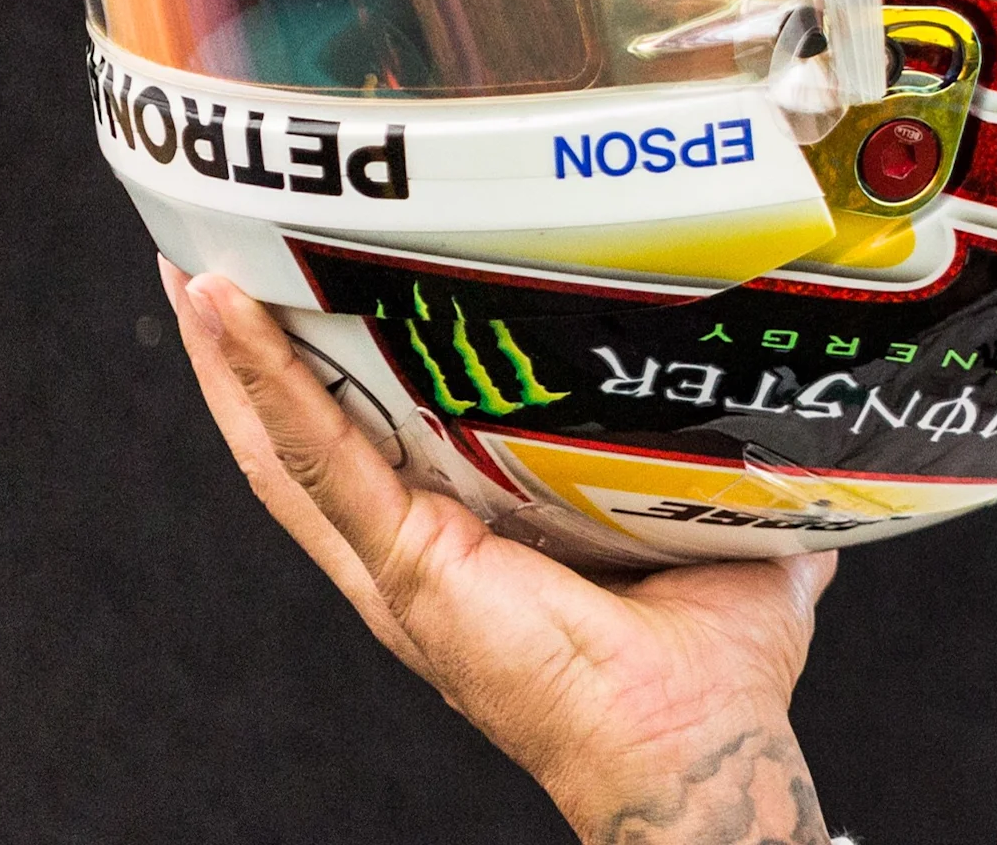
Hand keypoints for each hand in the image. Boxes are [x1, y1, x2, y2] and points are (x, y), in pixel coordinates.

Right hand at [163, 258, 840, 843]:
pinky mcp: (406, 561)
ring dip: (239, 355)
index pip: (402, 439)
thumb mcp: (729, 535)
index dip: (358, 373)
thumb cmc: (713, 673)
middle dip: (264, 353)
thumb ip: (741, 475)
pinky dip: (263, 385)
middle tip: (226, 258)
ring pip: (292, 438)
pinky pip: (315, 458)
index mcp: (486, 541)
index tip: (336, 289)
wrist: (696, 739)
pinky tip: (226, 317)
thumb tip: (796, 422)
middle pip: (317, 433)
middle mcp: (424, 549)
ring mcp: (403, 557)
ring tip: (200, 266)